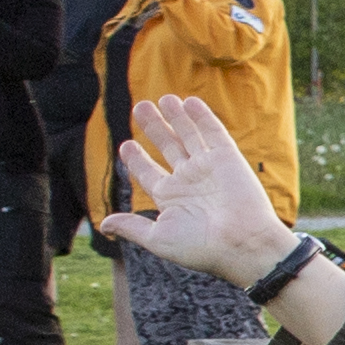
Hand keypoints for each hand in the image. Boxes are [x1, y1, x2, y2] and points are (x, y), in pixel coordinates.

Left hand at [96, 94, 297, 289]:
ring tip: (162, 99)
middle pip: (167, 146)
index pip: (149, 173)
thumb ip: (131, 227)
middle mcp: (188, 180)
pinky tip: (188, 102)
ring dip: (176, 117)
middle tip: (139, 107)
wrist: (240, 244)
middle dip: (154, 127)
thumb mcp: (158, 238)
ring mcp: (207, 167)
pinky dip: (201, 117)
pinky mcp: (227, 158)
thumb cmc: (200, 246)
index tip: (126, 145)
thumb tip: (104, 225)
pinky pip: (212, 132)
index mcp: (171, 198)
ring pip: (188, 135)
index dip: (137, 159)